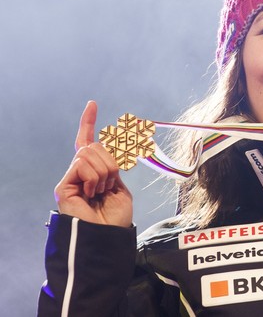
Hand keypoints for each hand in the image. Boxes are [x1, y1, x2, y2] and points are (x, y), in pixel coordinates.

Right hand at [54, 101, 132, 226]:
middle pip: (95, 146)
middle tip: (110, 184)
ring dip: (104, 172)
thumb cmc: (115, 217)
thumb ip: (113, 165)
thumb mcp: (120, 186)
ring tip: (101, 192)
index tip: (92, 104)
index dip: (89, 122)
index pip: (88, 141)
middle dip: (111, 162)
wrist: (108, 235)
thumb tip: (110, 144)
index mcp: (95, 169)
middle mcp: (80, 171)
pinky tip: (91, 194)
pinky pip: (82, 165)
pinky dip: (93, 177)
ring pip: (90, 153)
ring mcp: (71, 177)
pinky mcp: (64, 185)